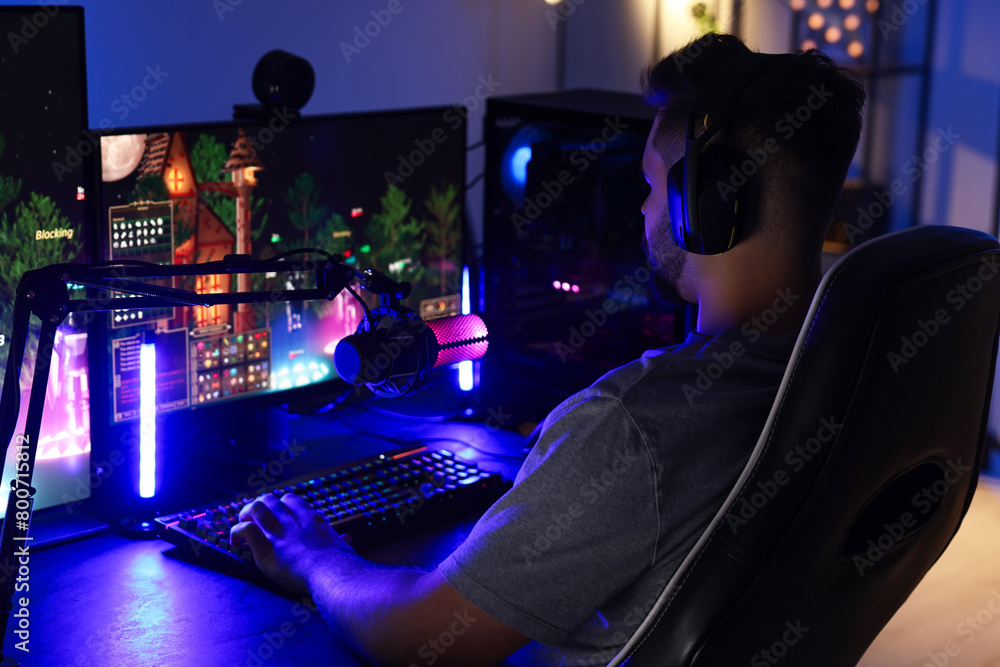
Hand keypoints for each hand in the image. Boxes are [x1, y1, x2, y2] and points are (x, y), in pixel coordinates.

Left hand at [231, 492, 353, 595]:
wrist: (332, 573)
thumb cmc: (341, 564)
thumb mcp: (344, 548)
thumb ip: (341, 541)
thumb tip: (347, 538)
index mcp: (311, 520)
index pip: (291, 501)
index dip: (280, 507)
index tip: (277, 518)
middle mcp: (293, 521)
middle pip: (270, 499)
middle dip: (259, 507)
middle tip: (255, 522)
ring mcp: (279, 533)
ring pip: (256, 508)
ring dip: (245, 515)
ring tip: (243, 526)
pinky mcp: (266, 548)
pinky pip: (245, 529)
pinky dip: (236, 533)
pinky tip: (235, 543)